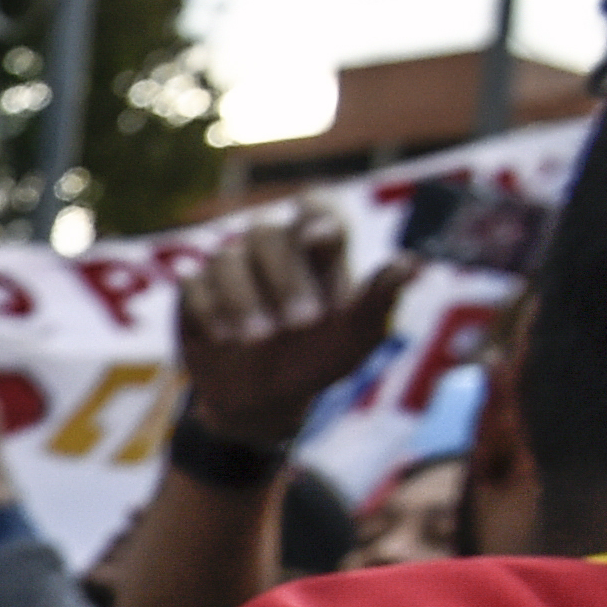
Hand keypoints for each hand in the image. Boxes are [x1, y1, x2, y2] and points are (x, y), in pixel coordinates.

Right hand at [178, 199, 412, 453]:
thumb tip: (411, 264)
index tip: (321, 239)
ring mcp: (229, 268)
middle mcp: (270, 248)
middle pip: (268, 234)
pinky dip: (212, 311)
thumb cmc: (318, 358)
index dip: (315, 214)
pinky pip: (194, 286)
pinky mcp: (194, 293)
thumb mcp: (357, 337)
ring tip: (258, 340)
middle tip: (303, 323)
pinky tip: (225, 339)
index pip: (314, 206)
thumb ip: (379, 299)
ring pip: (228, 259)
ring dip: (245, 300)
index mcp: (315, 248)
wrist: (265, 401)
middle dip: (285, 278)